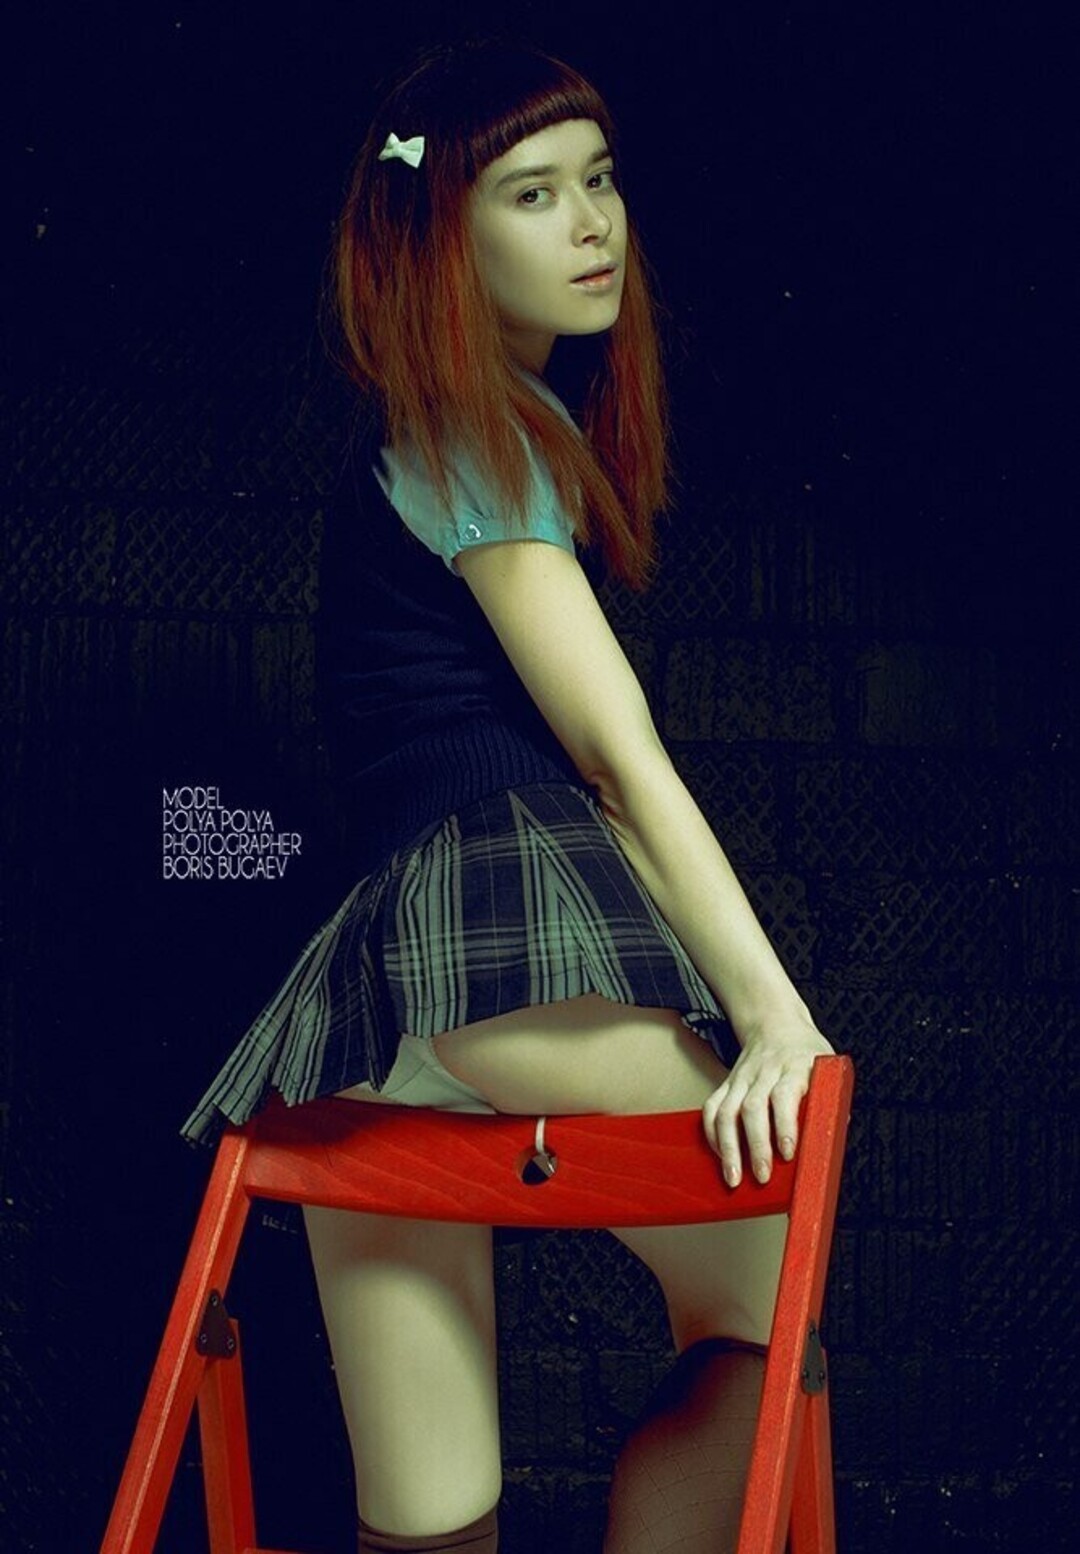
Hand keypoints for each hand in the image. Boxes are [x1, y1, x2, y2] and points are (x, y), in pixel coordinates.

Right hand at [702, 1019, 834, 1186]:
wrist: (776, 1023)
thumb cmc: (807, 1053)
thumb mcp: (829, 1068)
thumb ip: (831, 1101)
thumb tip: (832, 1138)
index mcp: (795, 1067)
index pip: (784, 1095)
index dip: (785, 1125)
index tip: (787, 1152)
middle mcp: (765, 1072)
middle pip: (753, 1107)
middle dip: (756, 1145)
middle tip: (762, 1176)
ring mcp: (742, 1077)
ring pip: (727, 1111)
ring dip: (728, 1147)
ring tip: (734, 1176)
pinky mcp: (727, 1083)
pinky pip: (712, 1108)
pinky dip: (712, 1134)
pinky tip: (720, 1155)